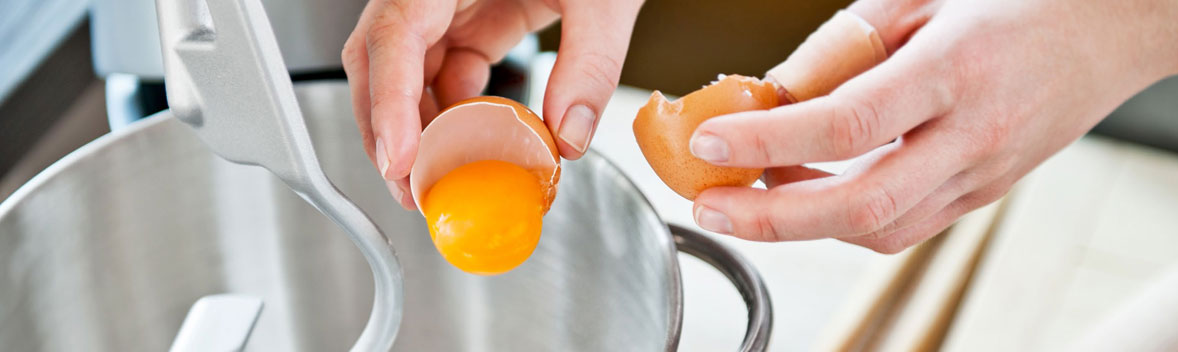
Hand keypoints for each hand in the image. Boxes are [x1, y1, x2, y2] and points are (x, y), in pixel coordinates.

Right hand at [342, 0, 642, 208]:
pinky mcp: (476, 10)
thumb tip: (567, 135)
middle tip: (412, 188)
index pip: (395, 31)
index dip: (388, 101)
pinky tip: (477, 142)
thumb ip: (589, 60)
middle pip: (383, 56)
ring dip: (423, 128)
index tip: (400, 158)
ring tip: (443, 178)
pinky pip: (451, 64)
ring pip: (410, 68)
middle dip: (390, 129)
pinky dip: (458, 110)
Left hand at [688, 0, 1177, 252]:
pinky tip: (804, 192)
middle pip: (861, 204)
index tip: (711, 138)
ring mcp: (983, 176)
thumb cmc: (1019, 0)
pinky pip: (901, 226)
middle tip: (709, 204)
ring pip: (878, 228)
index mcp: (957, 71)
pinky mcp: (981, 196)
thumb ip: (846, 44)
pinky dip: (840, 220)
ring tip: (745, 193)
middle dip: (771, 217)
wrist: (1113, 28)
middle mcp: (973, 136)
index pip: (849, 124)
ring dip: (799, 223)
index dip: (771, 140)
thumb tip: (774, 92)